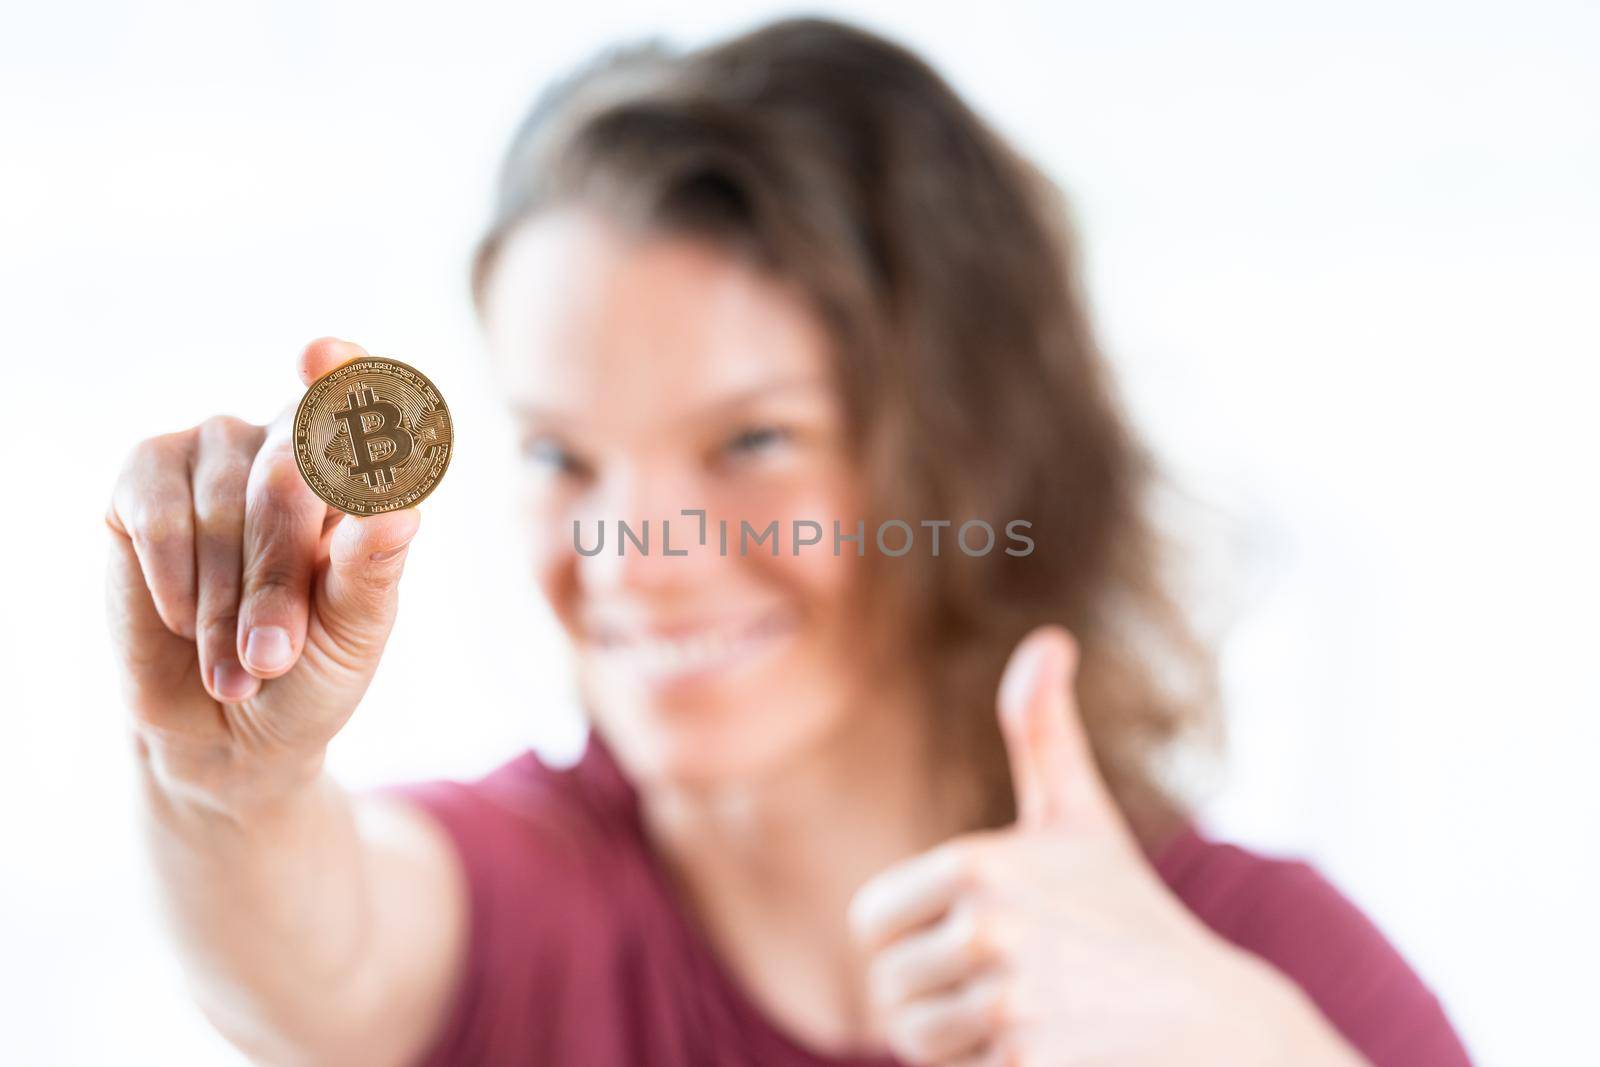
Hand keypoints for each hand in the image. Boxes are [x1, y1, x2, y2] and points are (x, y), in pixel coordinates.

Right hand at [105, 337, 420, 816]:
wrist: (227, 729)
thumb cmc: (310, 672)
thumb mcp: (354, 631)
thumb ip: (374, 567)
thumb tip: (401, 507)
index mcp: (358, 474)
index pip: (359, 402)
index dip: (343, 375)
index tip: (322, 357)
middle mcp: (288, 444)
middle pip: (292, 474)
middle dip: (279, 578)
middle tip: (275, 654)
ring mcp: (216, 451)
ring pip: (224, 505)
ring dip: (227, 601)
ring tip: (238, 663)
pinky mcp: (145, 476)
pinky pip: (158, 514)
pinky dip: (174, 580)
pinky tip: (183, 622)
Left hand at [848, 626, 1364, 1065]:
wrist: (1217, 1024)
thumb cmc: (1131, 918)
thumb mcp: (1080, 821)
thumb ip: (1042, 731)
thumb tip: (1048, 640)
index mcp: (979, 864)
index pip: (870, 923)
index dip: (911, 940)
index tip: (975, 940)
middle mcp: (989, 928)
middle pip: (888, 990)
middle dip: (937, 1000)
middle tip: (1017, 992)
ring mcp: (1012, 1003)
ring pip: (917, 1043)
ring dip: (962, 1044)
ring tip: (1033, 1021)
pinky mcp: (1030, 1066)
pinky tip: (1059, 1054)